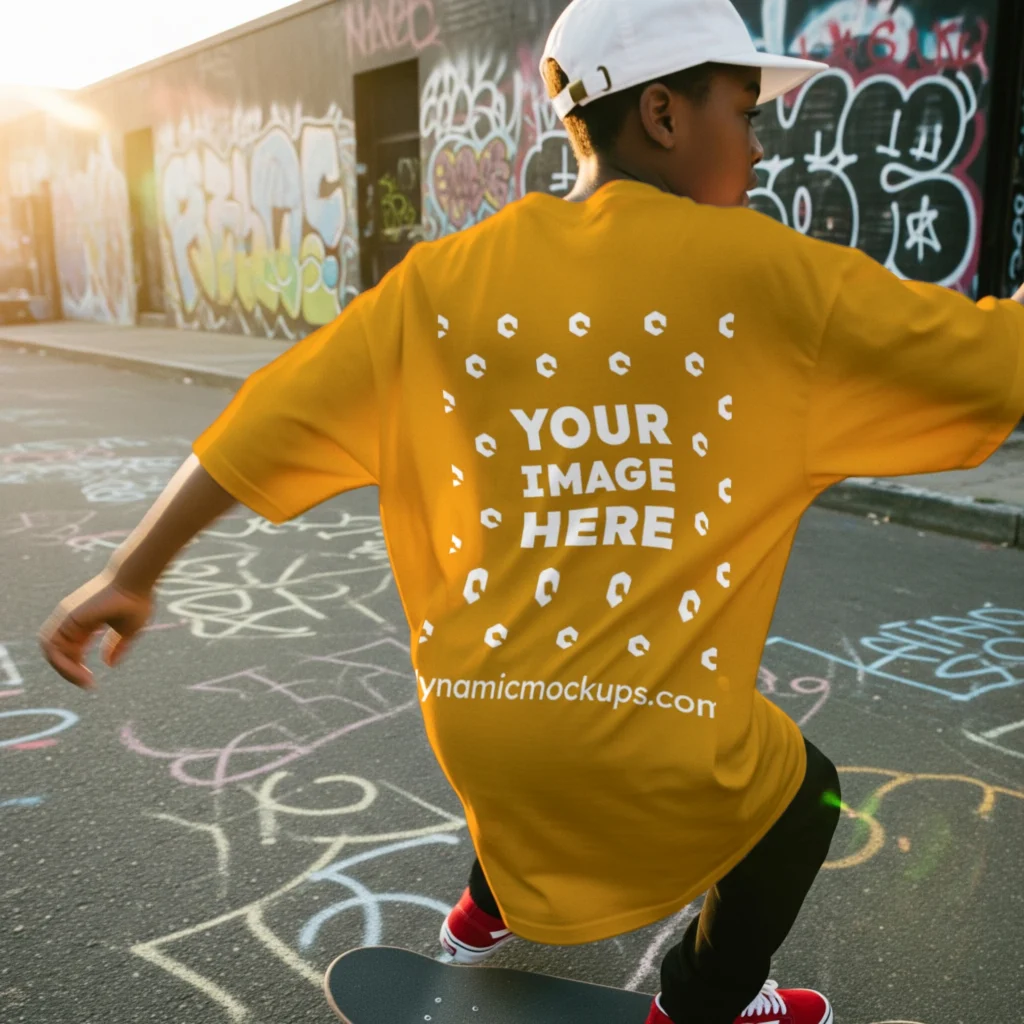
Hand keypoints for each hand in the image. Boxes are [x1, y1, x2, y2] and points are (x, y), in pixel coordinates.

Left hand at [38, 573, 153, 689]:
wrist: (135, 582)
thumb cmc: (136, 601)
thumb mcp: (128, 631)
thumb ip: (116, 646)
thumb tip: (109, 664)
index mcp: (84, 623)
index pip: (70, 650)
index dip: (77, 668)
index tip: (92, 682)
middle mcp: (71, 620)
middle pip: (57, 652)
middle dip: (68, 671)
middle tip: (86, 684)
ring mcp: (66, 617)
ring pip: (50, 650)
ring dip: (63, 669)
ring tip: (82, 680)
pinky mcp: (66, 617)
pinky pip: (52, 646)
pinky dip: (61, 663)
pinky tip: (80, 671)